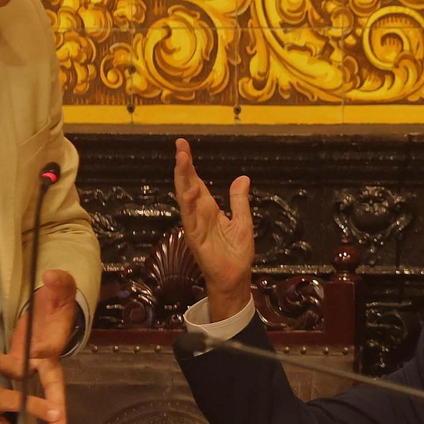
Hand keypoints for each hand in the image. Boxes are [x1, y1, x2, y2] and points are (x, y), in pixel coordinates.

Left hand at [0, 268, 76, 423]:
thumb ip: (61, 283)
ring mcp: (26, 359)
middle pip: (38, 379)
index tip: (38, 352)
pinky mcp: (12, 356)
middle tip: (33, 410)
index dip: (46, 354)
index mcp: (57, 342)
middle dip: (39, 399)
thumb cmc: (58, 301)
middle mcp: (43, 358)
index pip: (56, 353)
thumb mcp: (64, 289)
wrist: (49, 307)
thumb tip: (50, 277)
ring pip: (13, 370)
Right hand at [174, 138, 254, 320]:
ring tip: (182, 159)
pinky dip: (188, 204)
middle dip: (184, 166)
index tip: (184, 146)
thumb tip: (242, 178)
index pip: (197, 182)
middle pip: (188, 185)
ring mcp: (195, 226)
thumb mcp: (243, 221)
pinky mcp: (196, 239)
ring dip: (183, 179)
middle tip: (180, 145)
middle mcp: (199, 215)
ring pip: (186, 199)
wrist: (235, 278)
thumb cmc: (236, 254)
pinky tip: (189, 190)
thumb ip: (239, 200)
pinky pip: (190, 219)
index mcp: (209, 210)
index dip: (190, 165)